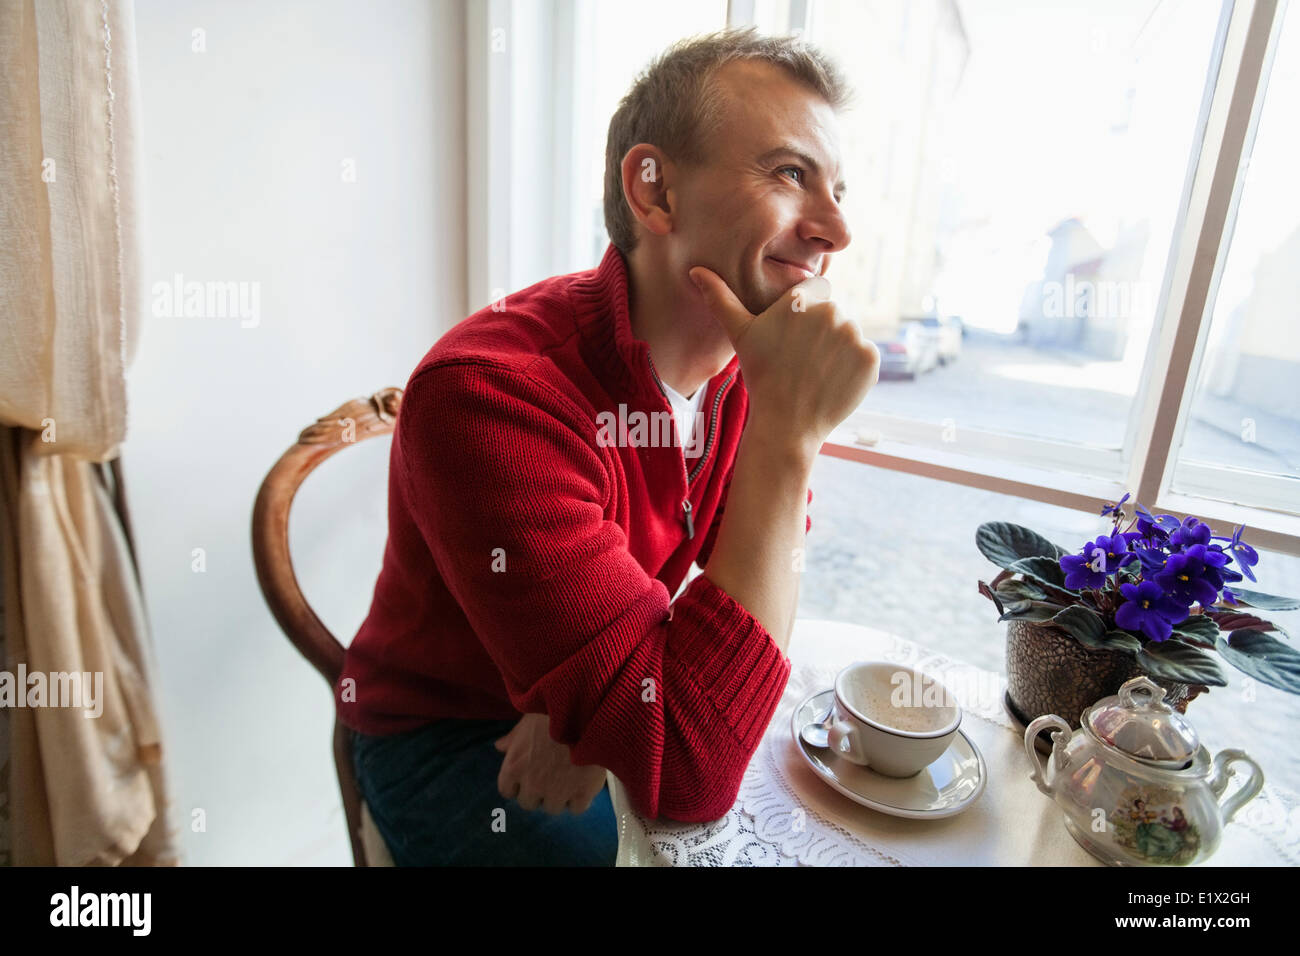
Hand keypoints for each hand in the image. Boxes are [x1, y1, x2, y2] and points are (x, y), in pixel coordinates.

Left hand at [493, 713, 608, 814]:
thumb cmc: (551, 712)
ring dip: (559, 797)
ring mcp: (557, 792)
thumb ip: (513, 738)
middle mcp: (532, 784)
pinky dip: (580, 799)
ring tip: (569, 779)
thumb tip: (499, 747)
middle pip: (528, 803)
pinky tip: (584, 783)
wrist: (585, 712)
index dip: (518, 784)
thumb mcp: (527, 721)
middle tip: (550, 776)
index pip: (507, 790)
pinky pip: (577, 809)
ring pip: (552, 808)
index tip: (528, 776)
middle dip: (537, 792)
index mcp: (514, 767)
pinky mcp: (582, 793)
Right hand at [689, 266, 878, 449]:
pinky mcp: (870, 358)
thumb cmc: (760, 376)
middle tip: (802, 359)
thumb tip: (695, 271)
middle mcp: (831, 312)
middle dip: (822, 330)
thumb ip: (721, 298)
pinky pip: (864, 355)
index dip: (805, 312)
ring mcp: (854, 336)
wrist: (786, 424)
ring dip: (838, 348)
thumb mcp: (740, 334)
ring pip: (849, 333)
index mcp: (801, 300)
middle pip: (834, 312)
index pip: (816, 291)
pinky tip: (832, 381)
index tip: (793, 336)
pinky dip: (853, 368)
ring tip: (815, 371)